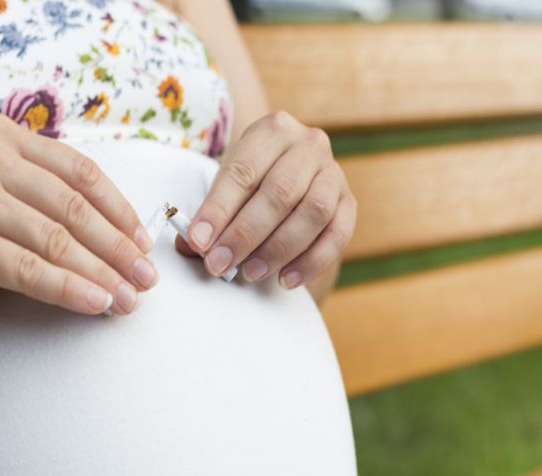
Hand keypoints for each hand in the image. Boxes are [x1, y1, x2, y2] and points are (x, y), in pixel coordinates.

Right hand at [0, 114, 156, 325]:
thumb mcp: (0, 196)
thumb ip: (48, 201)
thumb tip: (123, 240)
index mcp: (3, 138)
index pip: (81, 173)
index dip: (121, 212)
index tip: (145, 244)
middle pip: (74, 209)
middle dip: (118, 250)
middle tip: (146, 280)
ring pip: (56, 241)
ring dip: (101, 275)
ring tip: (127, 300)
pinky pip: (29, 269)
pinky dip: (68, 290)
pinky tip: (95, 304)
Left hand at [177, 111, 355, 289]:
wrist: (294, 176)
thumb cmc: (254, 182)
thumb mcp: (229, 184)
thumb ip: (211, 214)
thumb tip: (192, 247)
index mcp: (273, 130)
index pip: (243, 171)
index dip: (219, 210)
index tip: (199, 242)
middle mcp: (309, 145)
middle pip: (281, 192)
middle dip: (246, 234)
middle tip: (220, 264)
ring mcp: (334, 173)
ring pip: (313, 212)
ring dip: (279, 249)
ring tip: (251, 273)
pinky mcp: (350, 202)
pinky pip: (338, 235)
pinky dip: (312, 262)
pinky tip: (286, 280)